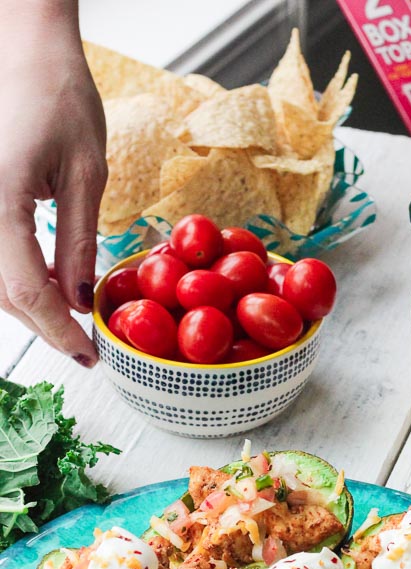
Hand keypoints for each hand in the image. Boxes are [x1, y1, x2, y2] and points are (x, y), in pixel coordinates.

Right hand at [0, 2, 106, 366]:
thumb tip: (77, 303)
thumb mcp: (86, 175)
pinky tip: (47, 283)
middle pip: (3, 293)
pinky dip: (15, 281)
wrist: (24, 55)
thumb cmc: (60, 101)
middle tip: (84, 345)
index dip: (57, 331)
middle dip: (45, 325)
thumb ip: (78, 244)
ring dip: (30, 305)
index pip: (25, 288)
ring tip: (71, 316)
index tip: (88, 355)